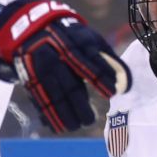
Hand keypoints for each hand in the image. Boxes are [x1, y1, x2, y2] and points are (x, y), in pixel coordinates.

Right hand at [0, 0, 130, 132]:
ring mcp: (40, 68)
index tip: (111, 92)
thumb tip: (126, 80)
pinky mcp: (31, 79)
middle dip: (79, 104)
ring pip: (52, 94)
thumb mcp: (90, 38)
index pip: (88, 61)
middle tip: (90, 120)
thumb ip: (107, 57)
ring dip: (63, 113)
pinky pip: (39, 98)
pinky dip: (48, 114)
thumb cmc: (72, 38)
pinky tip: (57, 126)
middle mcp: (55, 56)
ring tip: (76, 126)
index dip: (100, 77)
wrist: (34, 30)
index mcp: (72, 43)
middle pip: (68, 83)